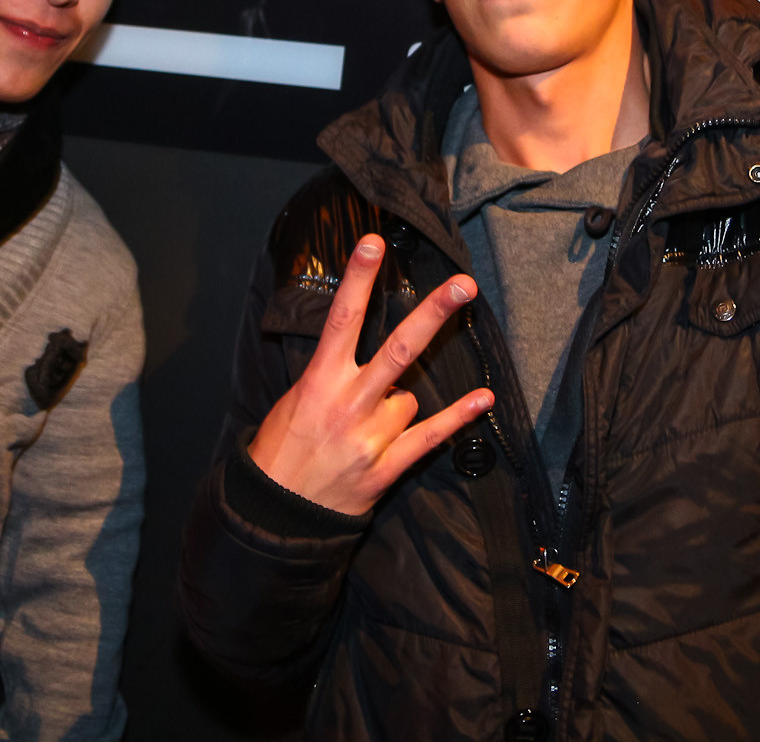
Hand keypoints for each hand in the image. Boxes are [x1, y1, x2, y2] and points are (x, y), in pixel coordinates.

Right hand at [248, 233, 494, 514]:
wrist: (276, 514)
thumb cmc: (281, 451)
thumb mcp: (293, 401)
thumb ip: (330, 375)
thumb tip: (361, 354)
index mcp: (319, 381)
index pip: (342, 319)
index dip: (359, 279)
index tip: (374, 244)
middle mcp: (349, 403)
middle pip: (398, 349)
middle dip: (433, 314)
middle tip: (463, 285)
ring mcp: (371, 436)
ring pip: (409, 397)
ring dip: (397, 405)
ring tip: (367, 426)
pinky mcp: (386, 466)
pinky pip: (431, 437)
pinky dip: (459, 418)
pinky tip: (483, 399)